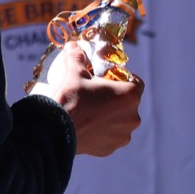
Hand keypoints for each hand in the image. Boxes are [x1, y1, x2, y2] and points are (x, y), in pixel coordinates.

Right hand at [34, 41, 143, 156]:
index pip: (137, 83)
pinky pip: (111, 136)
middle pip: (129, 103)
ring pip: (121, 122)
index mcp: (130, 96)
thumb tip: (72, 45)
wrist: (57, 130)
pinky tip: (89, 127)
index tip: (110, 79)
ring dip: (112, 117)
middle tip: (98, 95)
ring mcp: (122, 135)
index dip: (124, 79)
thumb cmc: (71, 99)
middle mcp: (132, 117)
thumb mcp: (74, 73)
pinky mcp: (111, 148)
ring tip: (93, 112)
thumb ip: (76, 57)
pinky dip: (103, 132)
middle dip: (117, 99)